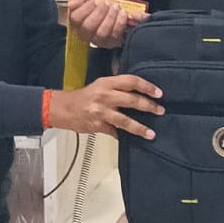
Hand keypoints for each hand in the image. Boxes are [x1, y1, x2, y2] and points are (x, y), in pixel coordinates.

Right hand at [49, 76, 163, 140]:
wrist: (63, 108)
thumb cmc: (84, 97)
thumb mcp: (100, 86)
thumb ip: (117, 88)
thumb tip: (139, 92)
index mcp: (107, 83)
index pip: (131, 81)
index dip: (147, 86)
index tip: (159, 93)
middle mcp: (105, 96)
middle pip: (132, 100)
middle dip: (149, 106)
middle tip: (161, 111)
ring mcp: (101, 112)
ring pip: (125, 120)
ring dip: (140, 128)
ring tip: (151, 133)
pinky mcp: (98, 126)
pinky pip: (115, 132)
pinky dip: (124, 136)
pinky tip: (133, 140)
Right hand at [67, 0, 132, 49]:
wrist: (114, 17)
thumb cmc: (99, 8)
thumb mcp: (87, 0)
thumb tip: (79, 0)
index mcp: (76, 22)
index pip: (75, 17)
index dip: (86, 7)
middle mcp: (85, 34)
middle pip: (88, 26)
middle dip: (99, 12)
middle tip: (106, 3)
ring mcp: (98, 40)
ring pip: (101, 32)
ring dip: (110, 17)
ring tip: (115, 7)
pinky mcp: (111, 43)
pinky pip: (115, 34)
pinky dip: (120, 22)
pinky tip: (122, 13)